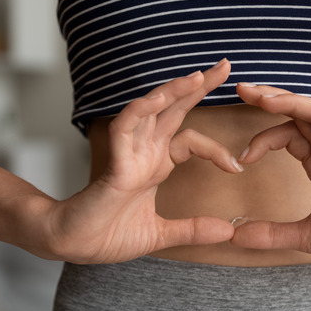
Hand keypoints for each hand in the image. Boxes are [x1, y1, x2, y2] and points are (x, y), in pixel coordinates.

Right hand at [45, 60, 239, 263]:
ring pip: (152, 110)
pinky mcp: (114, 163)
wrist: (72, 246)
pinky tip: (159, 98)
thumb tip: (227, 231)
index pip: (190, 139)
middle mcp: (144, 152)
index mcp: (156, 165)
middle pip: (175, 109)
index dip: (216, 148)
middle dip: (199, 87)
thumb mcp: (160, 234)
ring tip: (198, 75)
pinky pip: (125, 127)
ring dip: (174, 90)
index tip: (238, 167)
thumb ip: (192, 230)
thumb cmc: (106, 235)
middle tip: (225, 65)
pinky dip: (141, 110)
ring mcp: (129, 154)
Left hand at [231, 83, 310, 272]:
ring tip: (268, 100)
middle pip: (304, 114)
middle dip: (274, 99)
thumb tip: (234, 236)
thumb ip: (271, 235)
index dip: (263, 138)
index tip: (240, 158)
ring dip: (298, 104)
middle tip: (244, 89)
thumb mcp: (305, 237)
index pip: (289, 133)